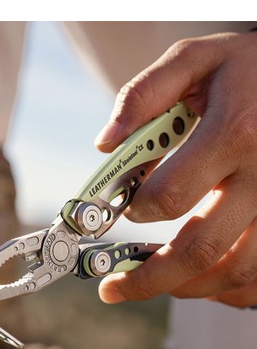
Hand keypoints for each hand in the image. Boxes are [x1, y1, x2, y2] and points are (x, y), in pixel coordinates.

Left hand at [95, 31, 256, 307]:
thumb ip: (144, 96)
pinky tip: (202, 281)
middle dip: (149, 278)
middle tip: (114, 287)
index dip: (136, 210)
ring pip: (235, 271)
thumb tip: (105, 144)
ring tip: (153, 283)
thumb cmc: (248, 69)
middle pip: (201, 249)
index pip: (171, 195)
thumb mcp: (195, 59)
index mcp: (234, 133)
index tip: (123, 210)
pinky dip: (229, 289)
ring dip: (186, 287)